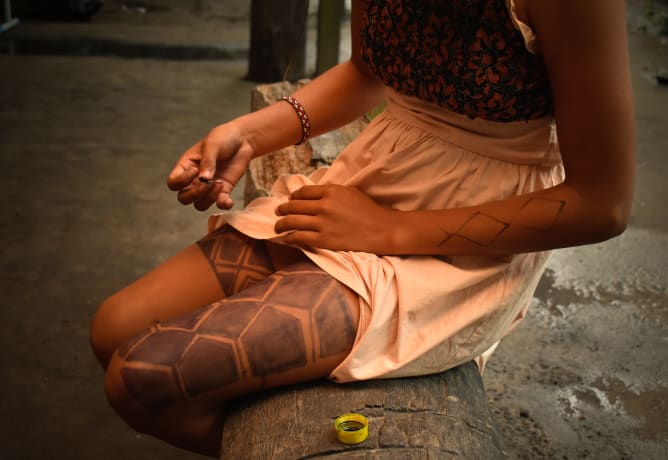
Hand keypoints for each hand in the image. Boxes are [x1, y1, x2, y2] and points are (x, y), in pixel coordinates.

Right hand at [167, 123, 253, 209]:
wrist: (242, 139)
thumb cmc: (223, 138)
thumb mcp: (213, 145)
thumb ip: (208, 162)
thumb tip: (204, 180)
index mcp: (186, 166)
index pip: (173, 183)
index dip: (181, 181)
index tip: (195, 170)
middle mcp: (195, 179)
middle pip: (184, 198)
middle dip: (195, 194)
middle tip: (208, 182)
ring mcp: (209, 186)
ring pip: (200, 204)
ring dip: (208, 199)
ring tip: (219, 184)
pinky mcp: (224, 190)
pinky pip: (220, 204)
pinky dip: (223, 205)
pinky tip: (228, 201)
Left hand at [274, 185, 398, 252]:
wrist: (382, 230)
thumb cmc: (369, 210)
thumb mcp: (350, 192)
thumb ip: (331, 192)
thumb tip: (313, 195)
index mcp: (331, 191)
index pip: (303, 192)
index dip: (293, 197)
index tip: (290, 201)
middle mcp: (324, 205)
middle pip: (293, 206)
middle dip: (282, 209)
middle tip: (278, 212)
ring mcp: (323, 223)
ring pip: (292, 222)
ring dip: (281, 224)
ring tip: (277, 227)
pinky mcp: (324, 240)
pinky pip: (299, 237)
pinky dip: (289, 238)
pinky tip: (286, 238)